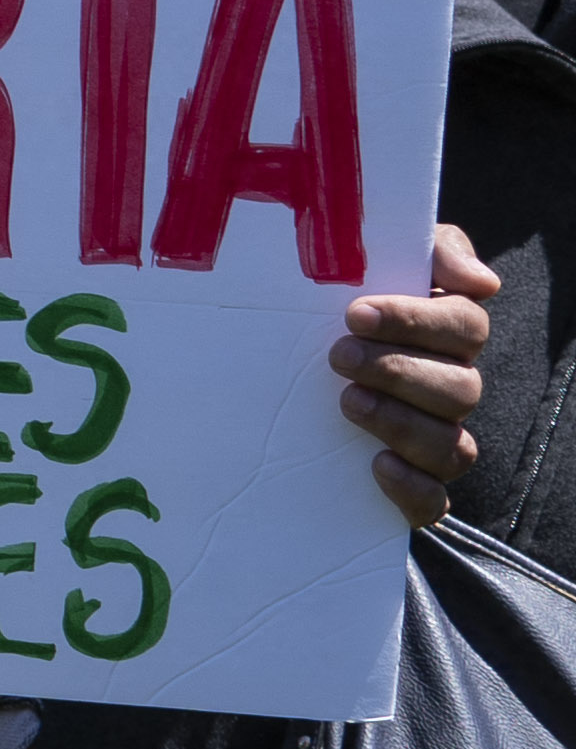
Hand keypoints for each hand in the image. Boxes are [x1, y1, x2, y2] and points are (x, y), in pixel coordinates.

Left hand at [340, 218, 499, 520]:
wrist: (266, 366)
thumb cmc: (330, 301)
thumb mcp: (368, 259)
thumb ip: (429, 250)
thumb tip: (481, 281)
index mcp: (445, 334)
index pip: (464, 326)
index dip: (416, 320)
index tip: (355, 313)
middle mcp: (448, 388)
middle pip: (460, 387)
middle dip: (399, 371)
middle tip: (338, 355)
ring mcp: (432, 437)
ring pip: (452, 444)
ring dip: (402, 423)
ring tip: (348, 401)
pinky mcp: (408, 482)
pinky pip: (434, 498)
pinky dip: (414, 487)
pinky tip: (378, 465)